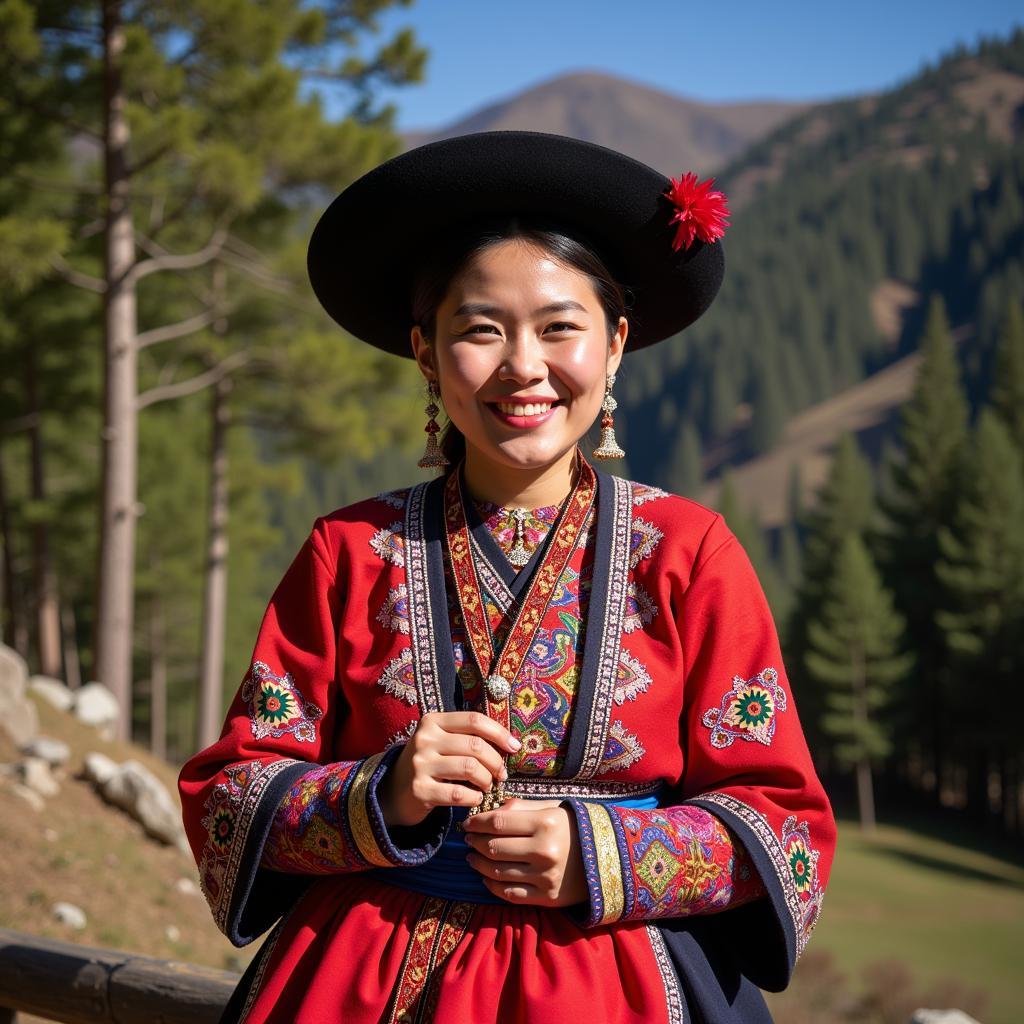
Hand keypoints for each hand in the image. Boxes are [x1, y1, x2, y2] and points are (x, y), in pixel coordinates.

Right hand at [378, 711, 520, 827]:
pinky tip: (474, 799)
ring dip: (487, 780)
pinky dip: (474, 798)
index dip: (499, 733)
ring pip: (470, 768)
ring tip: (487, 786)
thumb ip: (468, 737)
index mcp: (433, 721)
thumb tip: (510, 743)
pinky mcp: (420, 790)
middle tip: (501, 774)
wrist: (394, 792)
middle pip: (475, 745)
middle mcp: (424, 739)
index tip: (514, 747)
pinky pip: (459, 793)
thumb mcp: (442, 742)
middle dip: (496, 762)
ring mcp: (420, 764)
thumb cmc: (430, 764)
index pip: (474, 720)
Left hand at [462, 797, 588, 907]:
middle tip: (467, 839)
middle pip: (493, 848)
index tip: (467, 823)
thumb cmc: (575, 827)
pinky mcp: (546, 898)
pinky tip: (485, 877)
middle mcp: (544, 851)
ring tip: (472, 856)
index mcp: (545, 823)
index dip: (476, 823)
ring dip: (478, 864)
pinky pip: (509, 894)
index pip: (497, 823)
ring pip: (496, 872)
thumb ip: (521, 807)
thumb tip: (491, 812)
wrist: (609, 858)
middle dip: (474, 843)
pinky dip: (491, 885)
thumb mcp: (552, 809)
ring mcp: (544, 877)